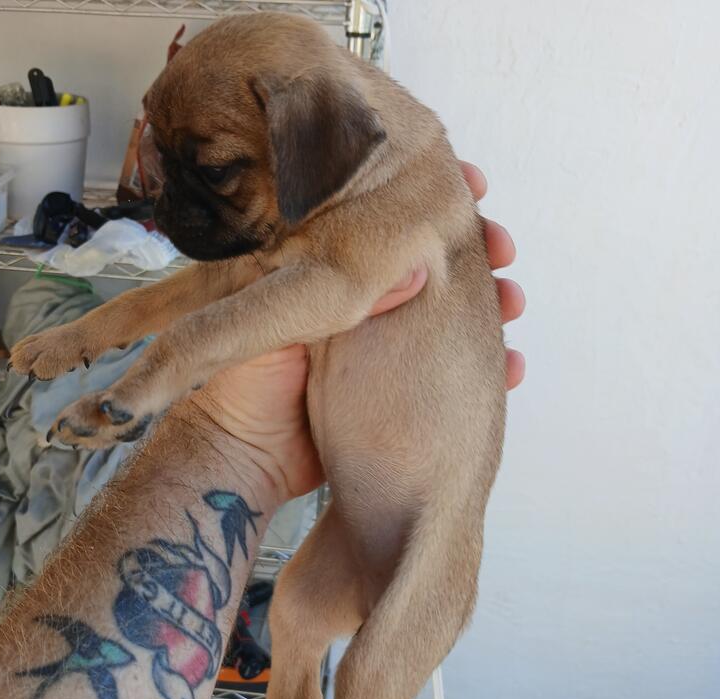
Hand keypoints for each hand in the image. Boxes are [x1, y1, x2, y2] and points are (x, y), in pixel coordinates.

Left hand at [191, 161, 523, 499]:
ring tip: (513, 302)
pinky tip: (510, 367)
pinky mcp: (398, 383)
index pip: (386, 220)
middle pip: (431, 260)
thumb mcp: (278, 314)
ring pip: (451, 311)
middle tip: (503, 247)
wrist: (243, 457)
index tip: (471, 185)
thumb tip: (414, 265)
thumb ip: (339, 289)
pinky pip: (452, 366)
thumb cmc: (241, 381)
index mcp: (329, 270)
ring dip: (490, 304)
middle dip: (475, 249)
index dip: (430, 201)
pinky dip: (486, 365)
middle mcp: (363, 298)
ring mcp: (385, 341)